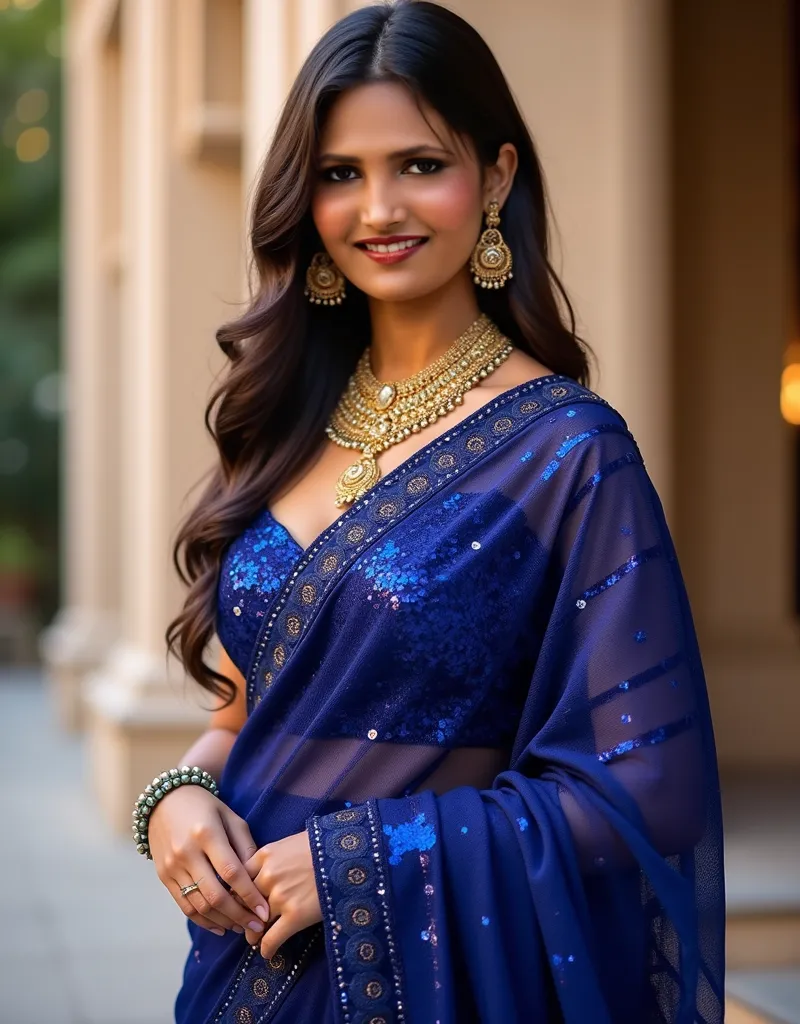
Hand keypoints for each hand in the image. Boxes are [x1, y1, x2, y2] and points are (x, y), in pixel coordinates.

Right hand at [148, 785, 269, 937]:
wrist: (164, 801)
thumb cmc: (205, 807)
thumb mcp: (230, 817)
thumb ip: (245, 846)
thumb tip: (260, 877)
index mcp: (207, 833)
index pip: (231, 872)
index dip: (249, 895)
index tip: (265, 912)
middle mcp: (187, 853)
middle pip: (215, 895)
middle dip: (239, 915)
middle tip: (257, 928)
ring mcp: (172, 867)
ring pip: (199, 905)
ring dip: (223, 921)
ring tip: (242, 927)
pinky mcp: (164, 877)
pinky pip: (184, 906)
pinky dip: (203, 921)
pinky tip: (221, 926)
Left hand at [242, 831, 322, 957]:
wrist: (349, 854)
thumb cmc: (324, 844)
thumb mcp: (293, 842)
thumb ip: (275, 856)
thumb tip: (268, 869)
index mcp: (265, 855)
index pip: (239, 879)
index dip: (238, 893)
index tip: (240, 901)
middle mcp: (267, 876)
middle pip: (244, 902)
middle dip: (243, 915)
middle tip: (245, 923)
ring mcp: (280, 897)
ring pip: (256, 923)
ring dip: (253, 933)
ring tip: (254, 939)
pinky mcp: (295, 916)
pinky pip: (272, 939)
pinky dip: (266, 949)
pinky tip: (267, 953)